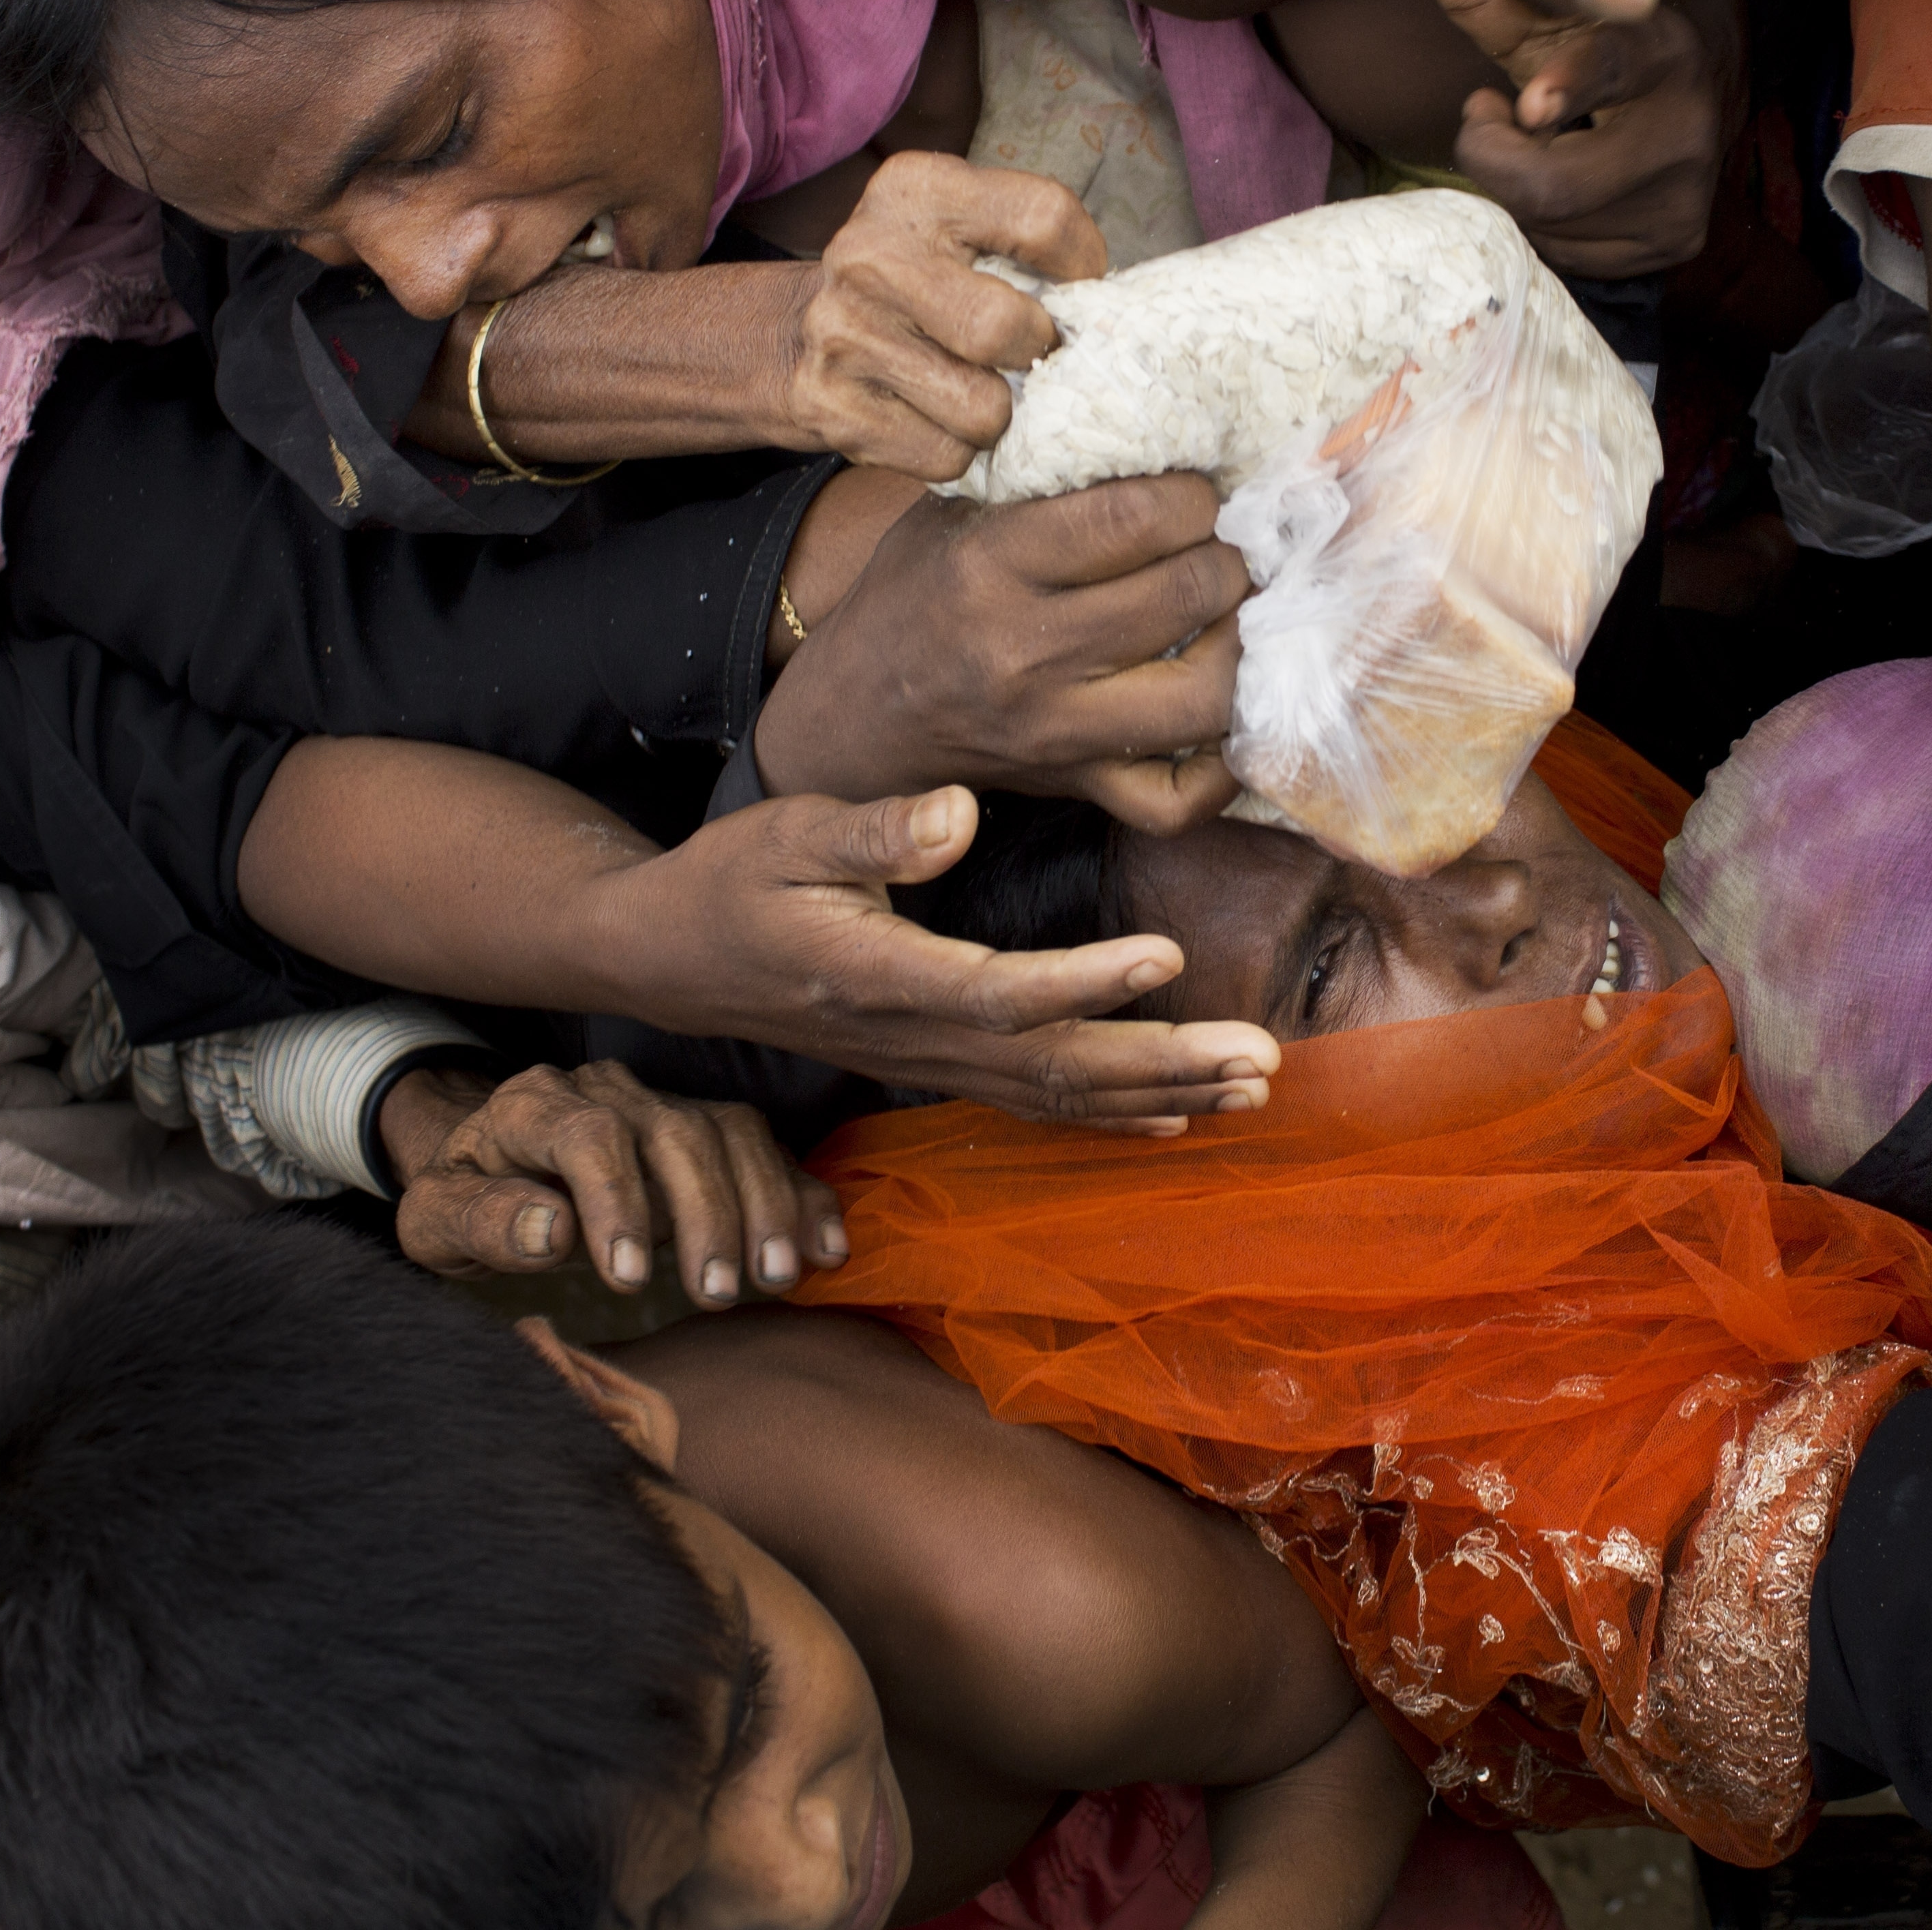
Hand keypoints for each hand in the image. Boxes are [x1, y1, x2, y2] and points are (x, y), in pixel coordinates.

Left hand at [379, 1059, 847, 1304]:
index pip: (588, 1134)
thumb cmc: (467, 1198)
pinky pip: (766, 1149)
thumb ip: (481, 1222)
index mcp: (532, 1105)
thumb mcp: (436, 1222)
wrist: (491, 1163)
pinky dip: (801, 1195)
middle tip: (717, 1292)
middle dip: (706, 1213)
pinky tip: (825, 1249)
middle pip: (675, 1132)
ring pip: (731, 1133)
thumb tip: (549, 1229)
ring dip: (762, 1205)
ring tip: (775, 1277)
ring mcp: (664, 1105)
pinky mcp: (706, 1131)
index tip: (625, 1277)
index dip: (615, 1199)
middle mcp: (607, 1091)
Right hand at [615, 785, 1281, 1129]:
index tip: (1166, 953)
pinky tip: (1178, 1119)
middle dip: (1163, 1065)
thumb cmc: (734, 878)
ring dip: (1160, 1097)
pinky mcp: (932, 1069)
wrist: (669, 957)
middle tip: (1262, 1059)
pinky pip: (1032, 1107)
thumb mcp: (789, 832)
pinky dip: (1110, 1117)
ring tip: (1254, 1088)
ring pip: (1056, 1098)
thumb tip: (959, 812)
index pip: (997, 990)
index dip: (1085, 981)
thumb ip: (875, 829)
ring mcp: (924, 1064)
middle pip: (1053, 1067)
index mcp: (878, 974)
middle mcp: (911, 1037)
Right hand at [756, 470, 1248, 829]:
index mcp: (990, 567)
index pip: (1133, 516)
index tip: (1196, 491)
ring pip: (1203, 697)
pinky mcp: (1075, 787)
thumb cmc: (910, 597)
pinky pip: (1178, 801)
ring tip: (1235, 611)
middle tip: (1229, 544)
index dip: (1192, 496)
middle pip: (1185, 595)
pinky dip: (1223, 766)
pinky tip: (1229, 709)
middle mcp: (1024, 652)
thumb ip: (1036, 475)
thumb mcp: (949, 513)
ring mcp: (1055, 731)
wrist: (852, 718)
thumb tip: (1152, 430)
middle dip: (1228, 557)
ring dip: (1241, 643)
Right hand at [779, 155, 1100, 478]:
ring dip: (996, 415)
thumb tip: (1113, 313)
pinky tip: (934, 418)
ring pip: (981, 410)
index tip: (1076, 288)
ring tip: (974, 388)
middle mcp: (871, 255)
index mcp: (919, 190)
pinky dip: (956, 451)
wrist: (796, 333)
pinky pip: (943, 456)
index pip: (1045, 219)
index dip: (1083, 265)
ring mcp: (844, 334)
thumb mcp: (961, 226)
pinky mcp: (830, 406)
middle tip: (1026, 356)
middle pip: (1004, 328)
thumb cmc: (915, 281)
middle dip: (1034, 354)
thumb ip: (1030, 245)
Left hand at [1432, 0, 1737, 278]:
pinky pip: (1569, 255)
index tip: (1530, 105)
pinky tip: (1564, 175)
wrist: (1712, 66)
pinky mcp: (1678, 242)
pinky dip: (1544, 222)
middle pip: (1556, 187)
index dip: (1567, 86)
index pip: (1612, 68)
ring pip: (1551, 227)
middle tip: (1485, 117)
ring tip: (1534, 141)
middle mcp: (1689, 129)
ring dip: (1515, 188)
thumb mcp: (1554, 4)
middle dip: (1490, 160)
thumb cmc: (1608, 29)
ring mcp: (1687, 197)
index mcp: (1662, 49)